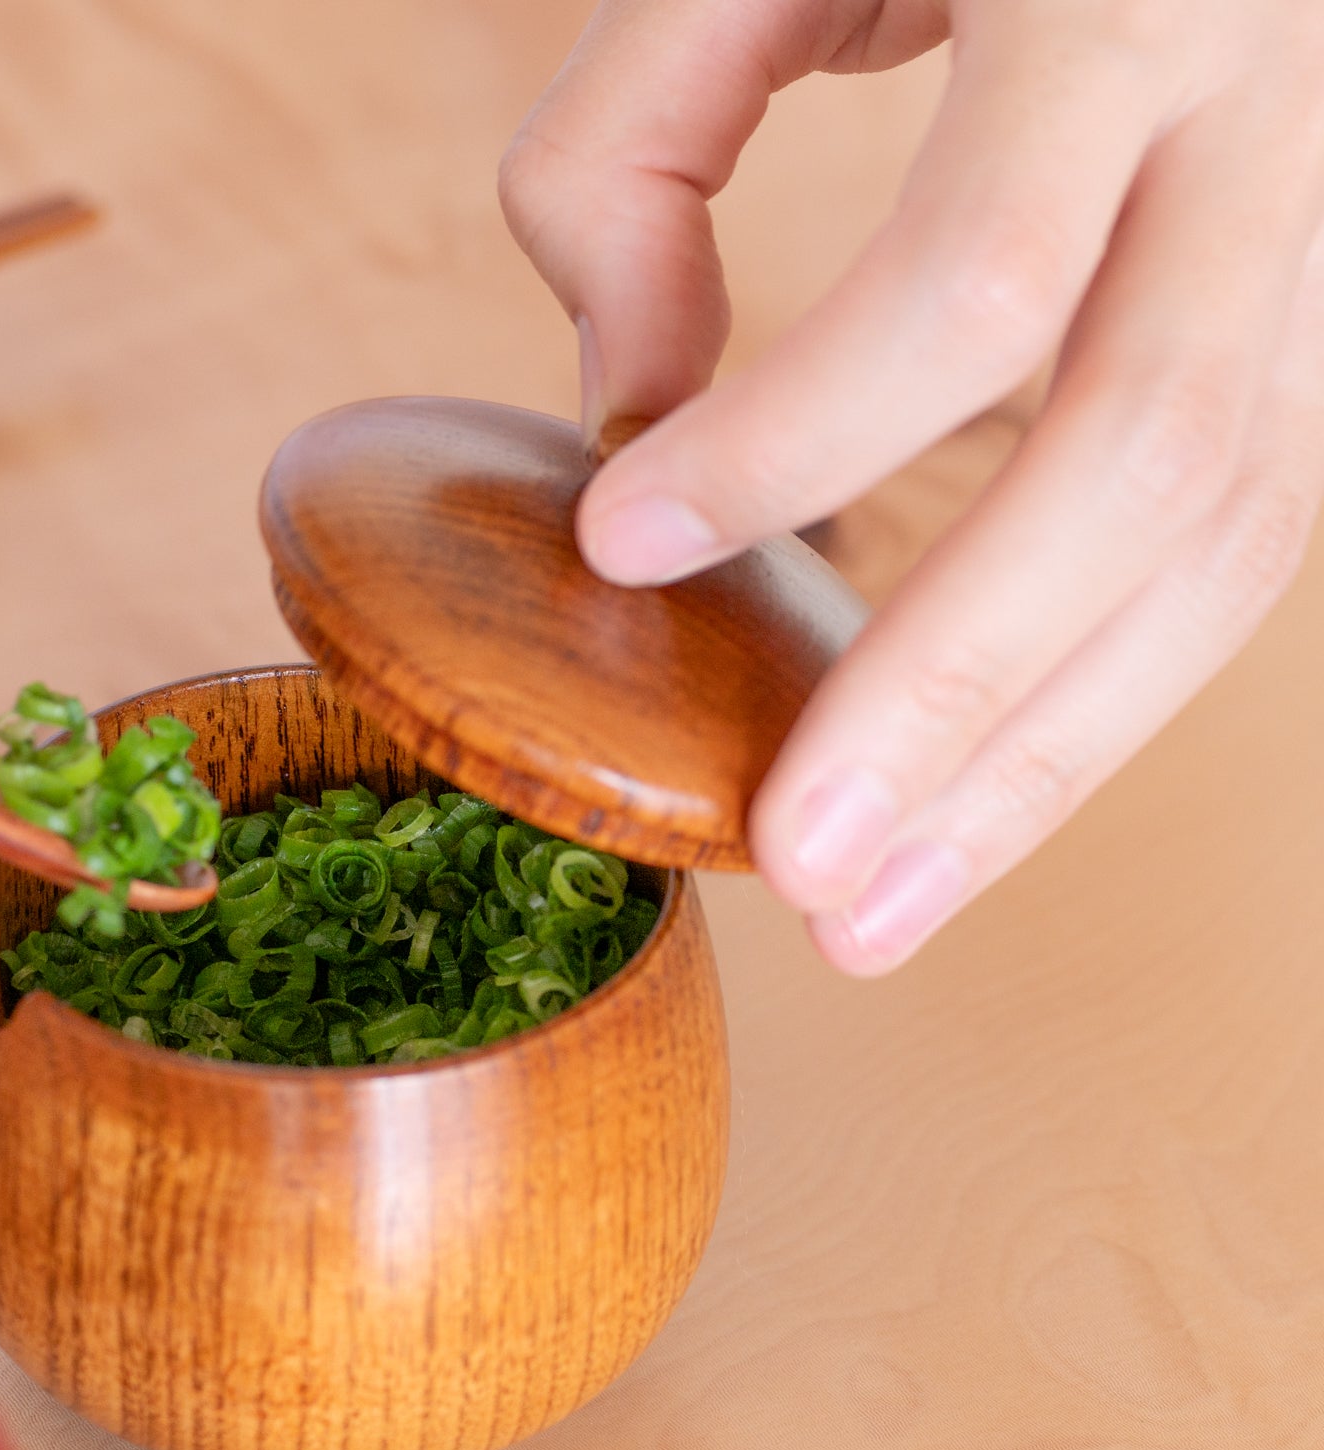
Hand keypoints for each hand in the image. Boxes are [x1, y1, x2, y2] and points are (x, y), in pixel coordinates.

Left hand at [501, 0, 1323, 971]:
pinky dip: (1097, 681)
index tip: (622, 543)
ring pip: (1233, 535)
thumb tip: (636, 422)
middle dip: (958, 693)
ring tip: (878, 910)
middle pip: (1154, 453)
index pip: (977, 273)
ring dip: (1045, 759)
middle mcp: (1289, 109)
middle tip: (797, 872)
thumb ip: (636, 156)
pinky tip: (974, 797)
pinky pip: (1240, 535)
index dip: (796, 435)